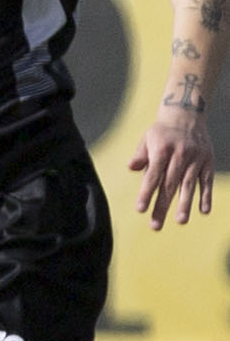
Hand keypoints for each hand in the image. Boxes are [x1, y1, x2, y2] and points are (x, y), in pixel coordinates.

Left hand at [129, 101, 213, 229]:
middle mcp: (180, 155)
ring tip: (180, 222)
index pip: (152, 175)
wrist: (187, 114)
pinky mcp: (208, 162)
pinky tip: (203, 211)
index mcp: (162, 150)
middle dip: (162, 206)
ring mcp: (196, 159)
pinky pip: (206, 181)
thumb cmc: (161, 132)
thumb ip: (140, 155)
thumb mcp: (147, 139)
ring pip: (189, 185)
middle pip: (169, 185)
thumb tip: (131, 168)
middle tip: (155, 226)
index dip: (146, 193)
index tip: (140, 210)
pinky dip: (206, 196)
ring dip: (186, 204)